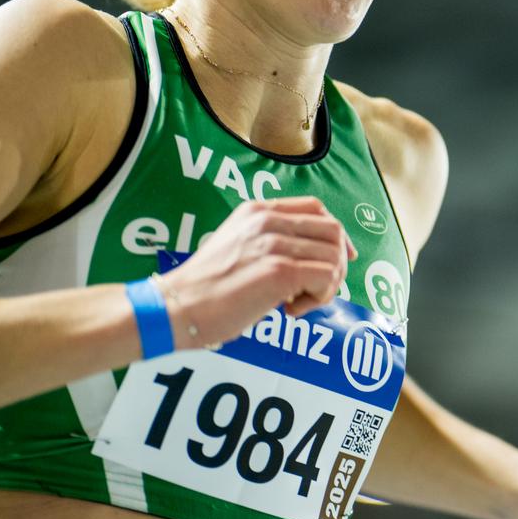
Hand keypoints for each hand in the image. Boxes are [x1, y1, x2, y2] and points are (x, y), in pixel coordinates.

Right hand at [156, 197, 355, 345]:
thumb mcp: (235, 245)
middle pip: (333, 231)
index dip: (336, 235)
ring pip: (333, 258)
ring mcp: (275, 244)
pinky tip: (291, 310)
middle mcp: (268, 221)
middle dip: (336, 264)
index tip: (340, 259)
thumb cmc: (205, 287)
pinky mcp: (280, 272)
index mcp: (257, 210)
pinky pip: (326, 279)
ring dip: (325, 286)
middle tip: (316, 290)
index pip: (316, 208)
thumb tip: (309, 259)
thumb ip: (268, 241)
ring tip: (297, 303)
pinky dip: (319, 298)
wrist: (177, 306)